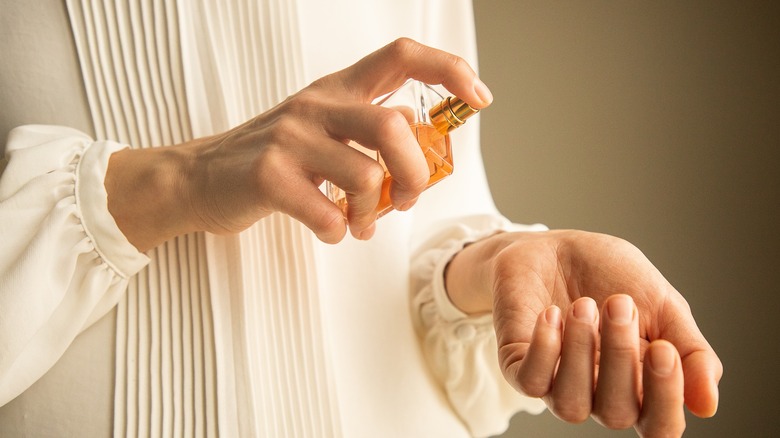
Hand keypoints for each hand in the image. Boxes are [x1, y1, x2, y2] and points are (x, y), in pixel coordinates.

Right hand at [105, 38, 492, 250]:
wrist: (199, 179)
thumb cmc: (273, 158)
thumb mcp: (323, 129)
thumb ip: (368, 126)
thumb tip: (416, 129)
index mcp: (337, 89)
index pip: (401, 56)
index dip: (448, 69)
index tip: (479, 98)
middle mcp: (317, 105)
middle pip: (393, 127)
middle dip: (415, 174)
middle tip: (406, 200)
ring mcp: (290, 138)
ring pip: (365, 176)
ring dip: (372, 215)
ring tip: (359, 225)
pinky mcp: (268, 176)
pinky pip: (327, 213)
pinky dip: (337, 232)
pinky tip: (328, 230)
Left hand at [445, 230, 721, 436]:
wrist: (555, 245)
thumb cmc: (612, 276)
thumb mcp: (663, 306)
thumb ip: (691, 352)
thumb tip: (707, 405)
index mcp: (640, 386)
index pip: (659, 425)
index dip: (665, 398)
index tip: (663, 348)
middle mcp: (598, 394)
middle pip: (617, 413)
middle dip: (620, 357)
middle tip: (620, 303)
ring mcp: (556, 383)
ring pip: (572, 405)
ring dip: (580, 353)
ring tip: (583, 305)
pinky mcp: (518, 364)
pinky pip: (530, 382)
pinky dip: (544, 350)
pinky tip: (551, 314)